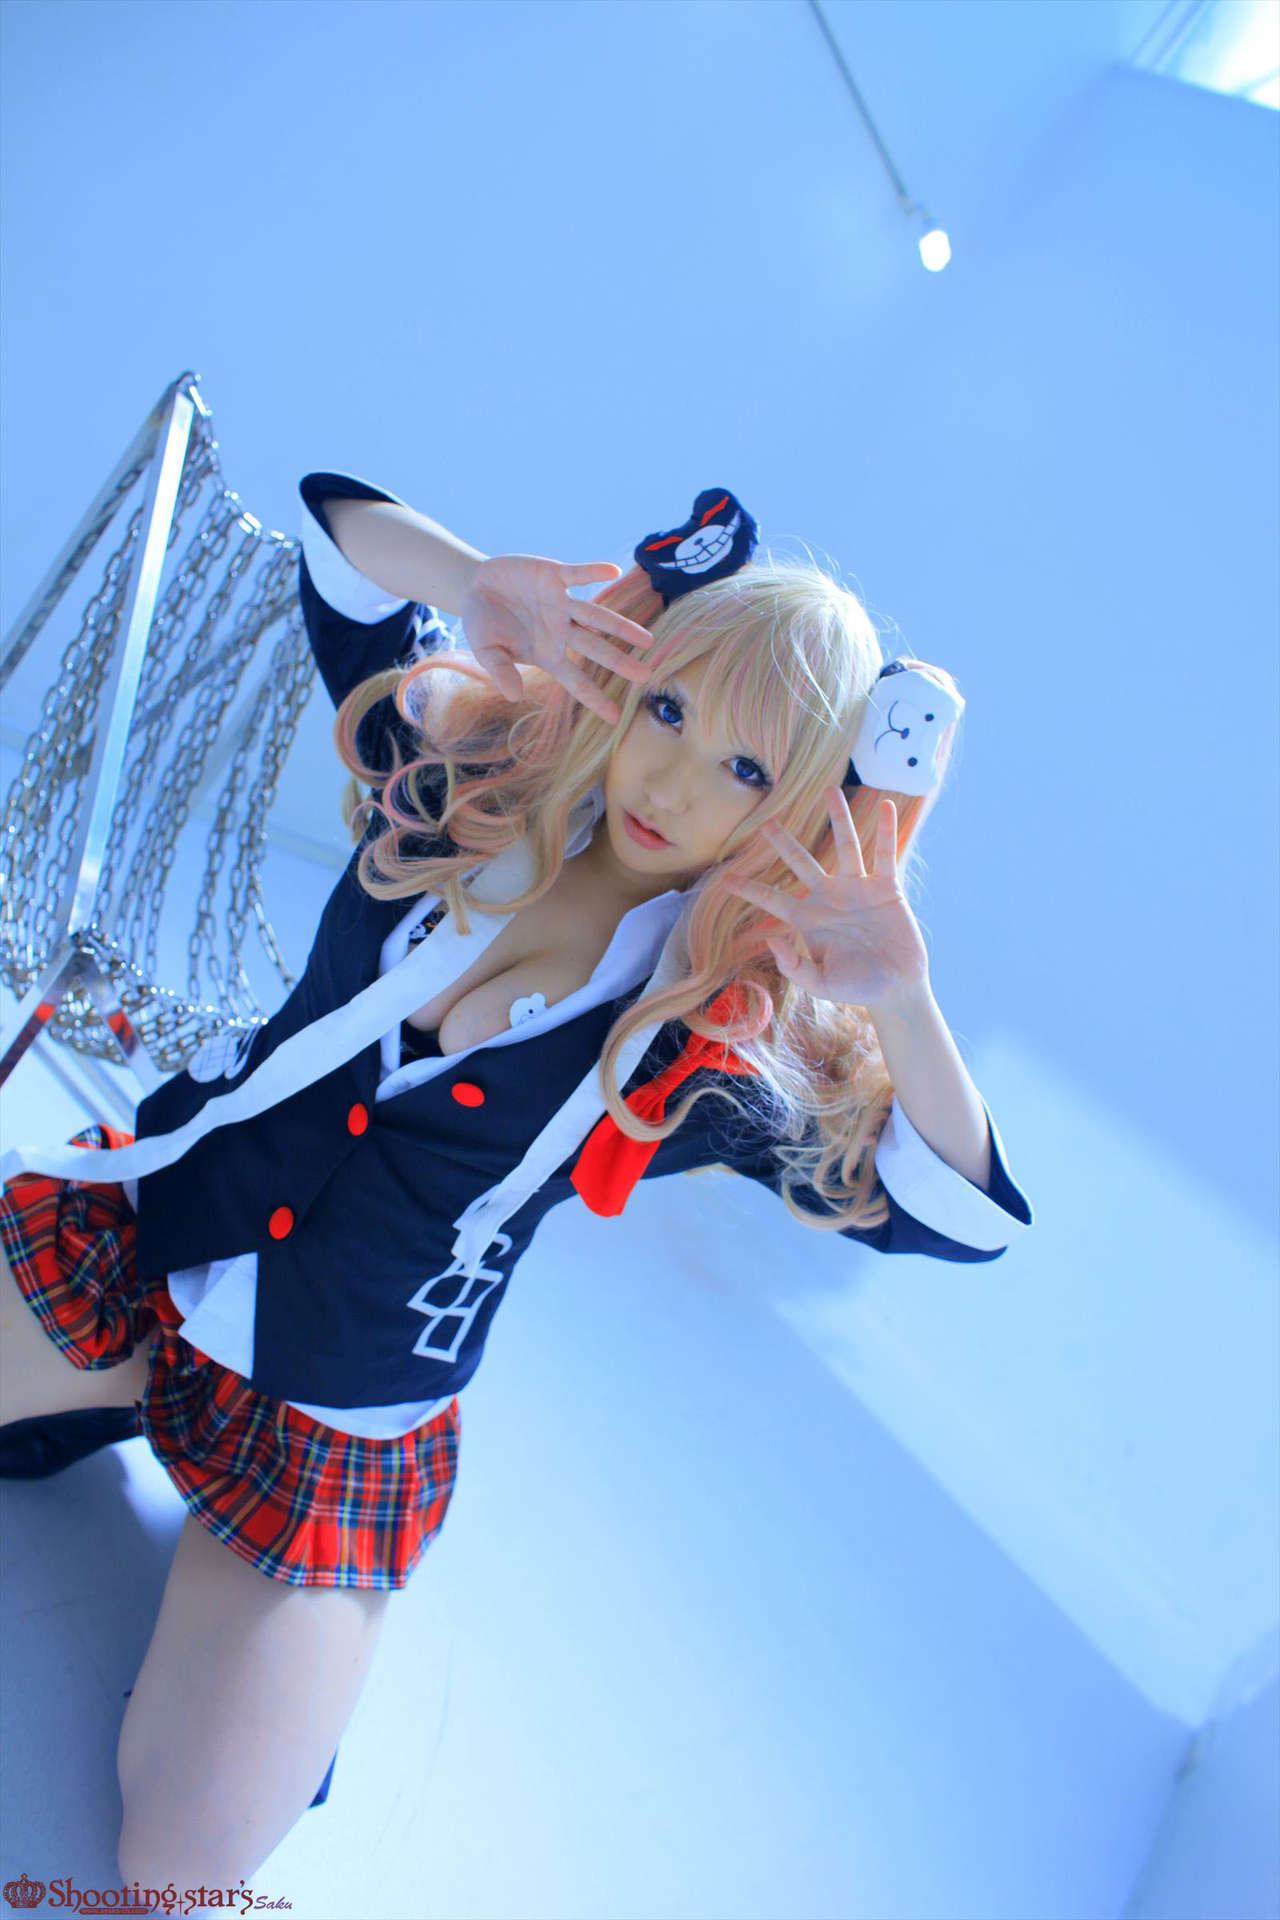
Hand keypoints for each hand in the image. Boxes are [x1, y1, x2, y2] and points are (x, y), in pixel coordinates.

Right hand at [460, 554, 655, 724]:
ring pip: (596, 616)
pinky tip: (613, 571)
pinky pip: (578, 573)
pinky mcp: (554, 576)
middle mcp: (561, 630)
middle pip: (596, 648)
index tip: (616, 717)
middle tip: (647, 676)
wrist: (475, 587)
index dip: (594, 698)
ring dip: (621, 626)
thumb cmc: (484, 625)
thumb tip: (513, 696)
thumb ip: (500, 671)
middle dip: (620, 662)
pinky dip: (593, 571)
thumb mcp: (486, 652)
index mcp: (548, 654)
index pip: (575, 680)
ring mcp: (561, 603)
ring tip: (647, 639)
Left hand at [723, 790, 930, 1011]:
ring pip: (845, 846)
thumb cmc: (856, 988)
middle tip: (767, 822)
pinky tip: (886, 806)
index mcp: (808, 919)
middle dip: (784, 842)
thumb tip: (773, 939)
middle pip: (801, 862)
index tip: (725, 878)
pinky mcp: (886, 888)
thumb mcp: (820, 984)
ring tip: (831, 790)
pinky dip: (886, 830)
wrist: (895, 988)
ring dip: (839, 818)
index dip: (749, 888)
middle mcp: (829, 897)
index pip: (772, 899)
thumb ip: (794, 966)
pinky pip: (884, 853)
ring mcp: (858, 889)